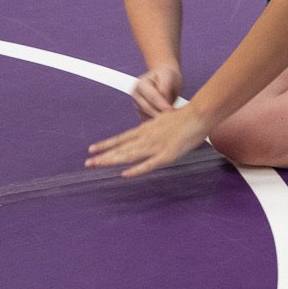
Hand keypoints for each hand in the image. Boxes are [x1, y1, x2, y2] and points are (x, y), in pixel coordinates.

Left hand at [86, 106, 211, 177]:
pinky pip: (149, 164)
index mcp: (146, 129)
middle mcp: (146, 137)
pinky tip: (125, 174)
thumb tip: (146, 132)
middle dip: (103, 156)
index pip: (121, 138)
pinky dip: (136, 170)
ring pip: (129, 155)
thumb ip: (154, 128)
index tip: (92, 149)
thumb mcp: (163, 120)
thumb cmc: (185, 117)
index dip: (106, 144)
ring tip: (97, 165)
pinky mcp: (167, 155)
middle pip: (121, 148)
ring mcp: (155, 146)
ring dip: (112, 160)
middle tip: (87, 163)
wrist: (199, 114)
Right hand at [131, 65, 182, 119]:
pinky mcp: (141, 114)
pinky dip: (157, 122)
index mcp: (140, 84)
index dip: (161, 104)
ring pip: (147, 116)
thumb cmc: (168, 76)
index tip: (171, 110)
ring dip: (159, 119)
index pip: (151, 96)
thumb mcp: (169, 76)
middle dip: (161, 113)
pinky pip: (148, 121)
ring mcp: (137, 106)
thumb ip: (166, 86)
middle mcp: (136, 96)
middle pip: (147, 108)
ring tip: (172, 119)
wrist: (165, 78)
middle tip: (173, 118)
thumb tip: (164, 98)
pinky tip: (167, 122)